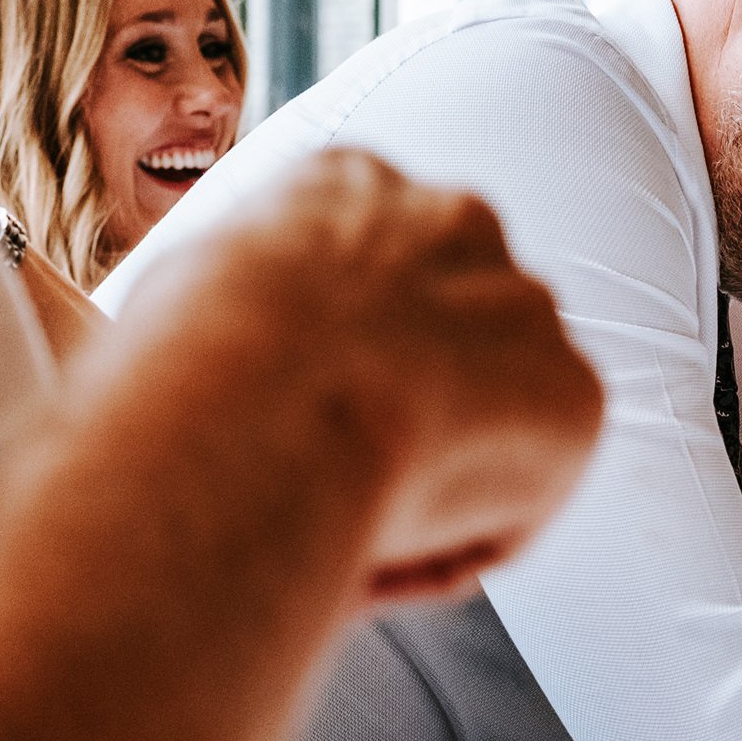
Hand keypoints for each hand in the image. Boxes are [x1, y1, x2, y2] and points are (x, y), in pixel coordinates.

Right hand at [140, 149, 604, 604]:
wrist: (256, 397)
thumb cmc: (176, 366)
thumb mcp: (168, 303)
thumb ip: (219, 316)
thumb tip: (182, 369)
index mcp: (345, 184)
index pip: (361, 268)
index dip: (327, 360)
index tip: (289, 423)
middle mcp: (452, 220)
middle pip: (444, 329)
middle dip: (404, 405)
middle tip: (329, 487)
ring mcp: (523, 304)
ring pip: (489, 412)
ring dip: (435, 477)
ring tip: (345, 538)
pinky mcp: (573, 395)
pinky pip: (518, 491)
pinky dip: (461, 538)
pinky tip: (382, 556)